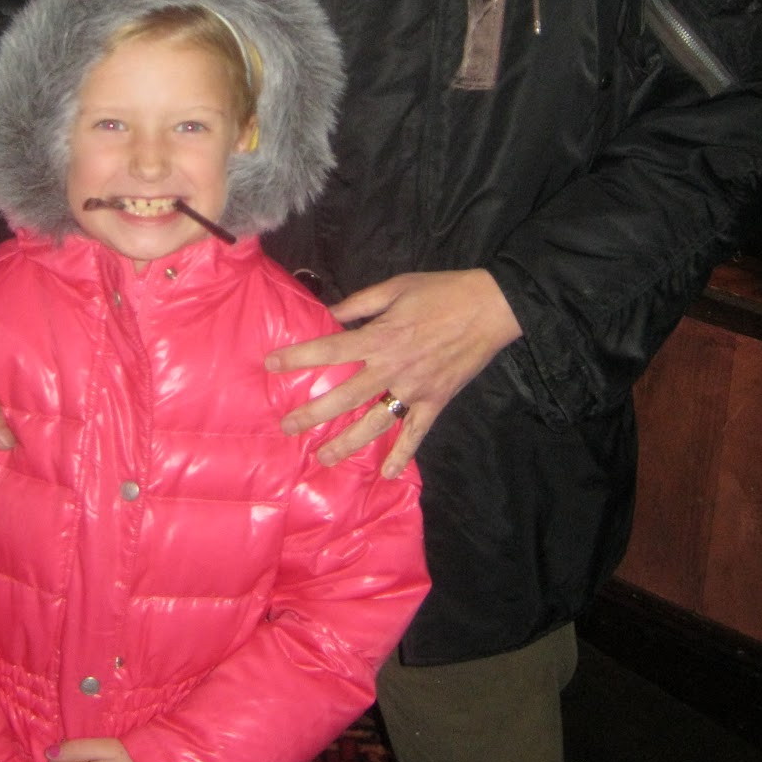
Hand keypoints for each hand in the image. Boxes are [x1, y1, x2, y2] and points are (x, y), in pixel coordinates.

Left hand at [265, 270, 521, 477]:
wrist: (490, 307)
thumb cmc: (440, 292)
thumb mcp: (395, 287)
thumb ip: (359, 304)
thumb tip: (328, 314)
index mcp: (379, 337)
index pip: (329, 350)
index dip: (298, 357)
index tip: (271, 365)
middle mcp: (392, 368)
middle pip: (344, 396)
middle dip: (312, 414)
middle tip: (287, 427)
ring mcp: (414, 390)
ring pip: (374, 423)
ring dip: (347, 443)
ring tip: (322, 457)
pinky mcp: (436, 402)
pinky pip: (416, 433)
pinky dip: (402, 454)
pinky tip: (387, 473)